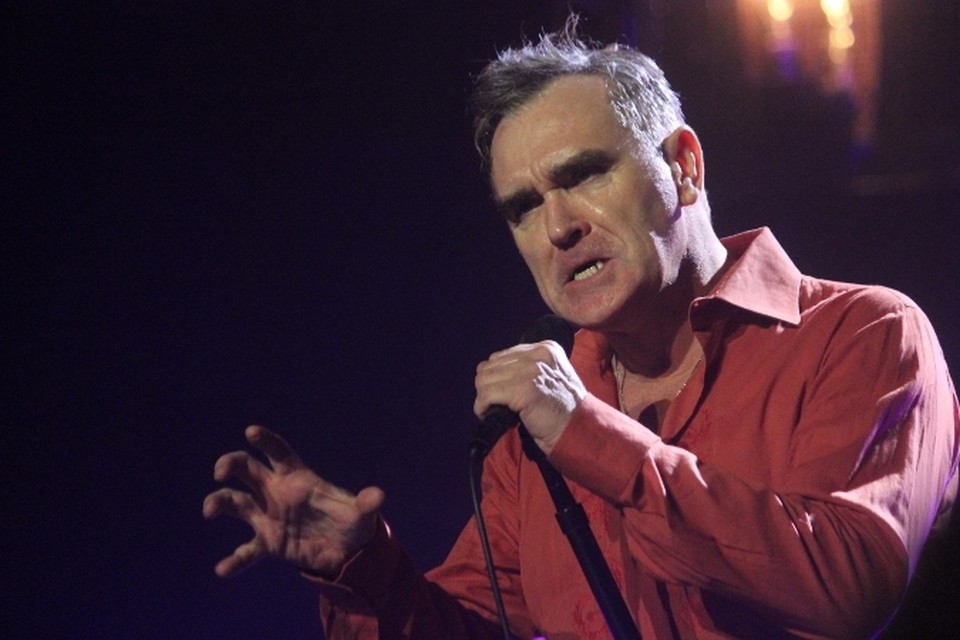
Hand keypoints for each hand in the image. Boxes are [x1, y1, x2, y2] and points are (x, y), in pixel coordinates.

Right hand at [203, 425, 384, 577]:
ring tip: (209, 511)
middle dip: (230, 464)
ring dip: (218, 503)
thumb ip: (365, 504)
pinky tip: (223, 569)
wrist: (347, 552)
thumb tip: (378, 497)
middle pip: (246, 470)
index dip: (265, 441)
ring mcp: (269, 517)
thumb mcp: (361, 514)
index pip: (278, 453)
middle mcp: (277, 493)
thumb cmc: (352, 523)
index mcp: (298, 479)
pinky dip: (235, 560)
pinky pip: (246, 552)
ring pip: (235, 503)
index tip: (250, 431)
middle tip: (220, 473)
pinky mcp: (268, 543)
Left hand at [473, 340, 586, 454]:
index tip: (501, 393)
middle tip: (494, 403)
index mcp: (546, 348)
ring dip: (484, 397)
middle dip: (488, 387)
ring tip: (492, 410)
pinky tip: (489, 415)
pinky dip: (482, 407)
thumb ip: (528, 368)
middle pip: (491, 366)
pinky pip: (486, 395)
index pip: (503, 355)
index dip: (497, 376)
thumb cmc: (563, 410)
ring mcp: (530, 371)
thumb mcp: (552, 376)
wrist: (578, 430)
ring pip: (484, 379)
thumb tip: (490, 372)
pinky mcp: (522, 389)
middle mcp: (538, 354)